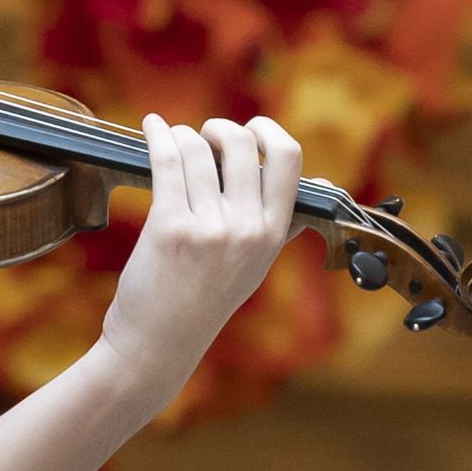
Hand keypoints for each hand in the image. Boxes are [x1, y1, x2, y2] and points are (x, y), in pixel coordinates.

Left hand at [98, 113, 302, 401]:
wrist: (158, 343)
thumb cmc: (202, 301)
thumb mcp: (255, 266)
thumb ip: (278, 224)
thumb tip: (320, 187)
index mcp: (272, 234)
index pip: (288, 159)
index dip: (268, 131)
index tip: (250, 128)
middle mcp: (246, 228)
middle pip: (242, 143)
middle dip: (219, 129)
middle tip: (203, 137)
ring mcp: (209, 228)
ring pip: (198, 149)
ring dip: (181, 135)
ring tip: (173, 140)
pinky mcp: (170, 227)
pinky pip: (167, 162)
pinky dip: (157, 136)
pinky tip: (151, 127)